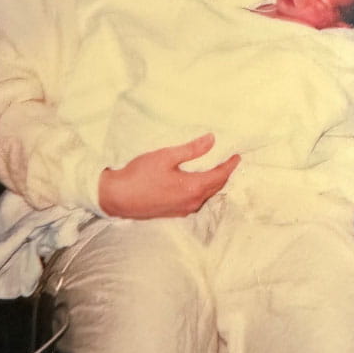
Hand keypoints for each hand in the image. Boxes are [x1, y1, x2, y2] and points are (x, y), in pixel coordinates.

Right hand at [98, 133, 239, 218]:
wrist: (116, 197)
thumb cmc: (139, 175)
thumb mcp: (166, 156)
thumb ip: (192, 149)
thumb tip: (212, 140)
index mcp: (192, 188)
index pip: (220, 176)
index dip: (230, 165)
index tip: (237, 156)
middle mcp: (191, 202)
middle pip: (215, 187)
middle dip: (224, 174)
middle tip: (230, 161)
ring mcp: (182, 210)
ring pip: (206, 196)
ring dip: (214, 183)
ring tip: (218, 169)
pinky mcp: (174, 212)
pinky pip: (196, 201)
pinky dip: (203, 190)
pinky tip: (199, 183)